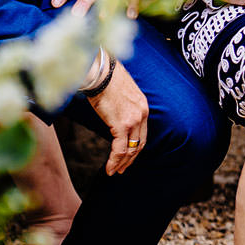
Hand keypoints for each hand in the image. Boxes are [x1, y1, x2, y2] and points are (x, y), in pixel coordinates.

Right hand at [88, 60, 148, 174]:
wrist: (101, 72)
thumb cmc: (106, 79)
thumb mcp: (121, 93)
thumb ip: (123, 106)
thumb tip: (114, 114)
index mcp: (143, 107)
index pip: (142, 133)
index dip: (135, 147)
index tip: (129, 156)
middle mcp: (142, 114)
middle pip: (139, 144)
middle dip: (131, 159)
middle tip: (123, 169)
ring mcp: (133, 120)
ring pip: (130, 149)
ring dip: (122, 163)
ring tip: (115, 172)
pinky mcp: (122, 124)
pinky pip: (119, 149)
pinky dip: (115, 161)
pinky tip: (110, 168)